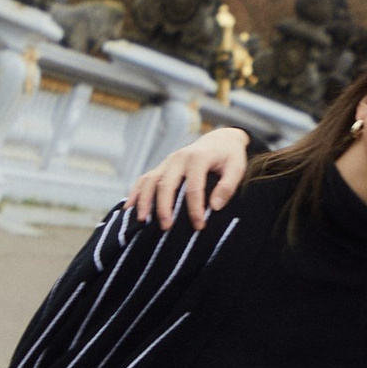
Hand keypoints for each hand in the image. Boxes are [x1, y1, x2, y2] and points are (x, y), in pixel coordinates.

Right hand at [124, 126, 250, 226]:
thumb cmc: (230, 157)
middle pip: (166, 183)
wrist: (220, 140)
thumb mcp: (237, 168)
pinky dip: (135, 193)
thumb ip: (228, 186)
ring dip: (144, 200)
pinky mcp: (162, 167)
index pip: (194, 186)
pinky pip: (144, 179)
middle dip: (164, 207)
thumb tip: (214, 206)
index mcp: (198, 158)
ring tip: (142, 220)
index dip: (195, 208)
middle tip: (166, 227)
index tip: (199, 226)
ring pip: (150, 180)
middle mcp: (179, 158)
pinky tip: (129, 208)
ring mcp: (167, 162)